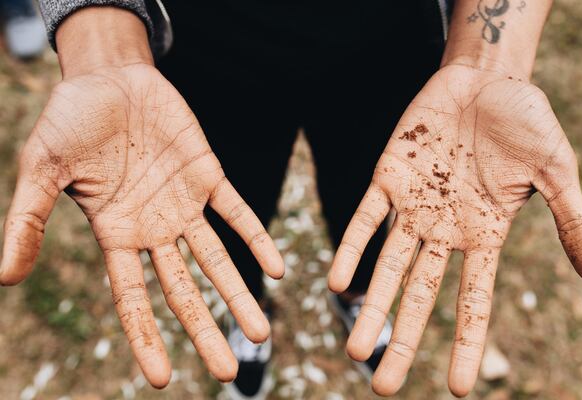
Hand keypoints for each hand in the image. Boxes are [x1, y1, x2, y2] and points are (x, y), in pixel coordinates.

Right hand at [0, 62, 283, 386]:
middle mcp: (154, 228)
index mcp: (116, 234)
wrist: (108, 77)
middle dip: (206, 328)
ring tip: (262, 331)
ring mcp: (184, 204)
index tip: (162, 379)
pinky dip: (256, 238)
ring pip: (217, 258)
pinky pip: (237, 212)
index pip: (133, 298)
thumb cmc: (70, 121)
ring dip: (240, 293)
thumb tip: (5, 277)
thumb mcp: (43, 169)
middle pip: (184, 290)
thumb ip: (29, 219)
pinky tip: (277, 268)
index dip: (146, 337)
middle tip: (229, 370)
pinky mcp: (209, 175)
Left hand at [328, 64, 581, 396]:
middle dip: (403, 338)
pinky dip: (352, 249)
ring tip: (355, 348)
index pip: (474, 300)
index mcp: (484, 234)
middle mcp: (444, 229)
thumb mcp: (556, 173)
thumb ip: (573, 221)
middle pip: (421, 295)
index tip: (459, 389)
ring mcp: (414, 206)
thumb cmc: (524, 123)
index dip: (467, 344)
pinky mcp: (388, 177)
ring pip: (389, 265)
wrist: (486, 79)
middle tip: (382, 386)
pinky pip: (366, 219)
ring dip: (373, 305)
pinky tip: (337, 281)